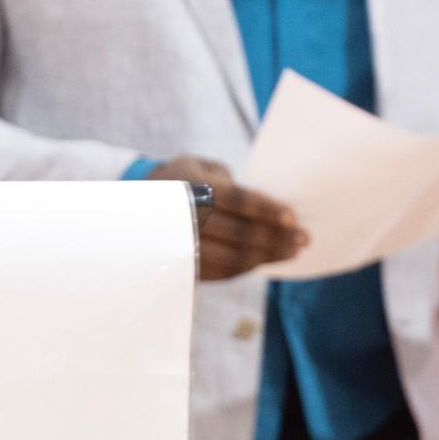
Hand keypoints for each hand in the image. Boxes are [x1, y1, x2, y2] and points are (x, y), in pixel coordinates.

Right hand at [147, 155, 307, 280]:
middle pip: (239, 232)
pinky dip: (247, 268)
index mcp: (191, 186)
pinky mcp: (182, 265)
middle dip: (276, 237)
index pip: (237, 200)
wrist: (134, 205)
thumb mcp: (199, 166)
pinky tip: (264, 260)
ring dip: (267, 256)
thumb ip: (229, 179)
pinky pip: (221, 272)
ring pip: (233, 257)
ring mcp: (182, 244)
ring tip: (292, 251)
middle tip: (304, 239)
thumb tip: (264, 203)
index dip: (267, 209)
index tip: (292, 217)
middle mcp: (185, 216)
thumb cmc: (179, 179)